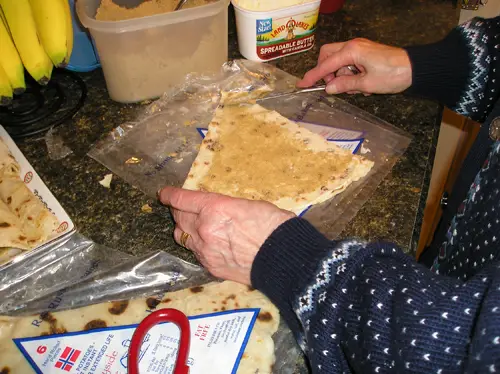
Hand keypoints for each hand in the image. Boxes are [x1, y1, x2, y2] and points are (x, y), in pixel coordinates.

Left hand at [158, 187, 294, 284]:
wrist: (283, 258)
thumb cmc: (273, 225)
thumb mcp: (248, 204)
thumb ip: (225, 206)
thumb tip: (218, 209)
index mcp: (214, 208)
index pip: (182, 199)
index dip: (170, 195)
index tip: (164, 194)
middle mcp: (203, 228)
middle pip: (178, 218)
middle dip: (178, 211)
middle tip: (181, 208)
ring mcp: (205, 250)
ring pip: (182, 237)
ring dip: (184, 229)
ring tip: (192, 226)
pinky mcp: (211, 267)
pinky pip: (195, 253)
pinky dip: (197, 246)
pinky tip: (208, 244)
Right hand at [297, 38, 411, 94]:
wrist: (415, 68)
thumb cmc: (393, 74)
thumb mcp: (366, 84)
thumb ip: (344, 85)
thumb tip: (328, 88)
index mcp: (351, 51)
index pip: (325, 65)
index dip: (313, 76)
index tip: (302, 85)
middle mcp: (353, 46)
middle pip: (328, 56)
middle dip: (327, 72)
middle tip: (335, 86)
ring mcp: (360, 48)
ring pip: (338, 60)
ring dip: (342, 76)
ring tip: (357, 88)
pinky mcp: (365, 53)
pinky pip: (350, 63)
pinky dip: (351, 74)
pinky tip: (363, 85)